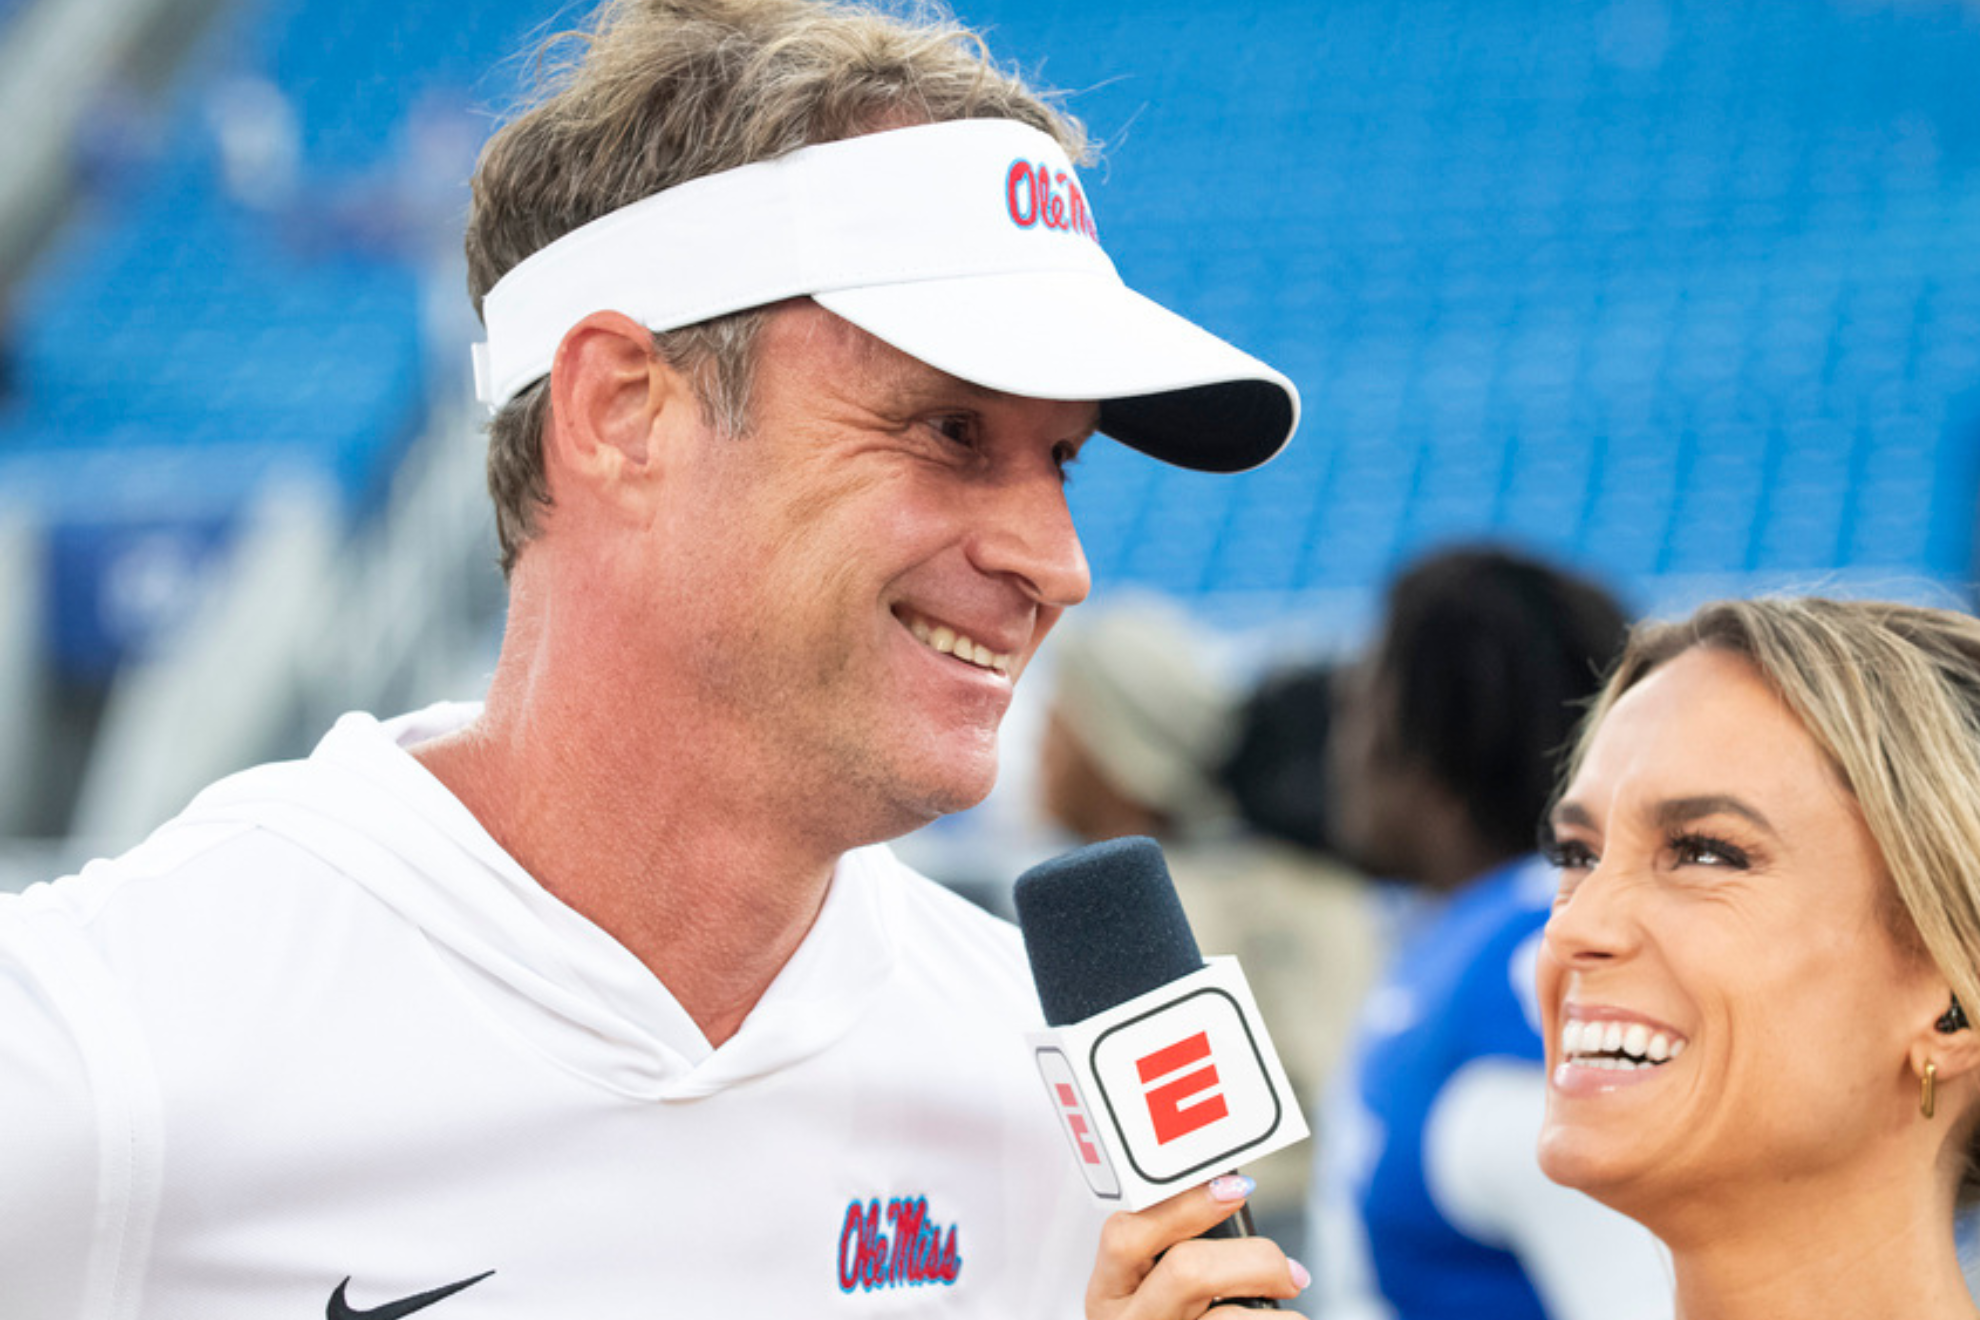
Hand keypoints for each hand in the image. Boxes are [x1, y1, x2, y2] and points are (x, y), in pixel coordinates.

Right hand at [1085, 1175, 1310, 1319]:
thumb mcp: (1157, 1290)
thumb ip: (1178, 1249)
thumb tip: (1235, 1196)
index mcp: (1109, 1294)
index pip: (1127, 1234)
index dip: (1185, 1205)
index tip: (1236, 1187)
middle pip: (1187, 1271)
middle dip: (1253, 1260)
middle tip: (1288, 1271)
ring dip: (1278, 1316)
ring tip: (1291, 1315)